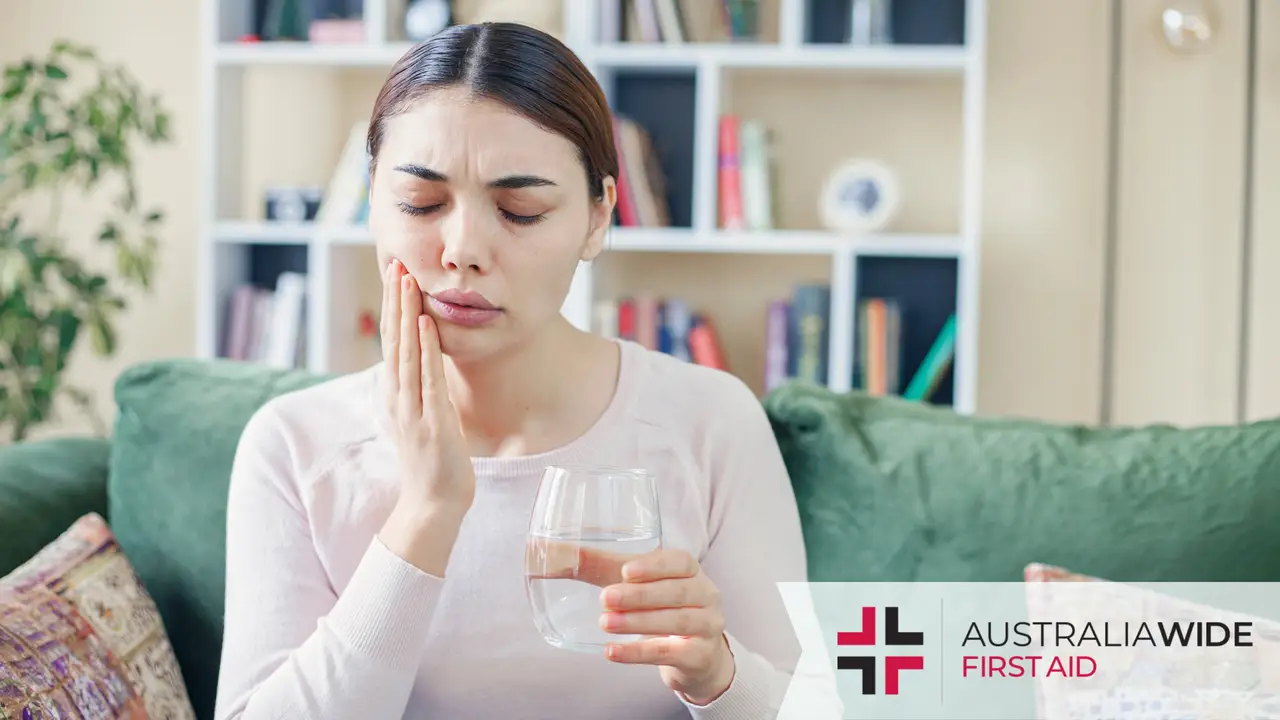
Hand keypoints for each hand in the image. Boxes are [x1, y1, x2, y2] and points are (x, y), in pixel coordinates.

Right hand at [377, 259, 474, 574]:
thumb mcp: (425, 418)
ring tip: (407, 280)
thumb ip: (423, 391)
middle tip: (395, 261)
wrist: (433, 506)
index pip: (392, 342)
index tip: (394, 274)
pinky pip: (429, 378)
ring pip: (406, 351)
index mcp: (397, 395)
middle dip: (394, 300)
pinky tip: (426, 323)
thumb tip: (427, 365)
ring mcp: (413, 409)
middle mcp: (399, 397)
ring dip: (406, 314)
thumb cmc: (434, 464)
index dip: (392, 307)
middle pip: (393, 339)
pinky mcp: (432, 422)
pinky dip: (427, 349)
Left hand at [598, 550, 735, 705]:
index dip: (654, 565)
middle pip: (677, 591)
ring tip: (605, 623)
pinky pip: (668, 653)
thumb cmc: (658, 606)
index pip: (681, 561)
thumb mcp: (631, 583)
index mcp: (691, 570)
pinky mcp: (699, 656)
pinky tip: (612, 651)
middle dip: (640, 595)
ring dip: (638, 622)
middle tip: (605, 598)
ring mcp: (706, 626)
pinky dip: (637, 653)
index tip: (625, 571)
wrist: (694, 655)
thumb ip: (593, 565)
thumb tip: (545, 549)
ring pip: (675, 621)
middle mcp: (706, 595)